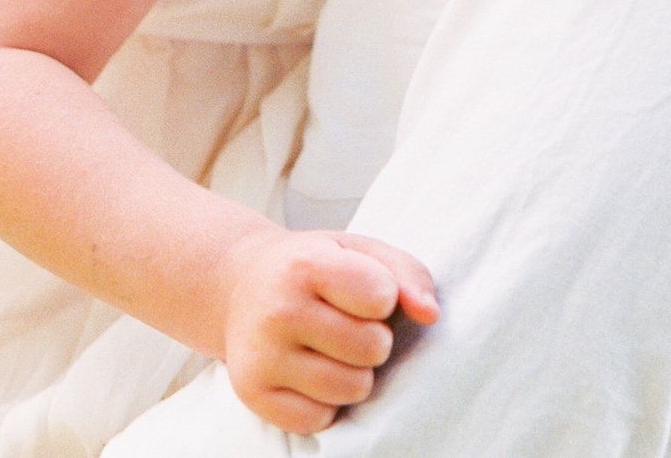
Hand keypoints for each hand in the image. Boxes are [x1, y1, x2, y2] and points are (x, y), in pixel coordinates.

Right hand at [219, 228, 440, 434]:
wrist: (239, 284)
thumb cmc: (313, 266)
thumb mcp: (359, 250)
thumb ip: (406, 274)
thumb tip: (431, 314)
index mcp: (306, 265)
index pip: (382, 297)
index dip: (384, 298)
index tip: (362, 290)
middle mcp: (278, 311)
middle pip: (372, 348)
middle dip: (374, 339)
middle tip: (348, 324)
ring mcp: (262, 356)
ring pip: (351, 389)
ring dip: (354, 374)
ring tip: (331, 349)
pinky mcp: (253, 394)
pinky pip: (318, 420)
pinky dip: (324, 402)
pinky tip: (309, 372)